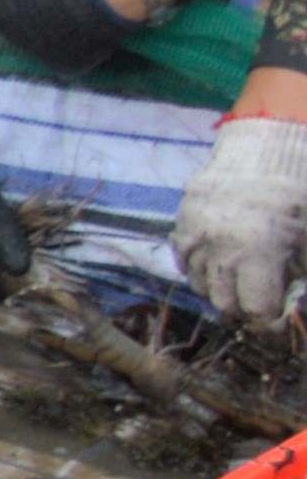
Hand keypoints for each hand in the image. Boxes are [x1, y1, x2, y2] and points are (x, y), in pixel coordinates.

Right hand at [174, 109, 306, 319]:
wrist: (263, 153)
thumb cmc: (297, 198)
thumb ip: (299, 275)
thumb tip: (294, 306)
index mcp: (258, 255)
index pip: (258, 309)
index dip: (270, 323)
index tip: (278, 325)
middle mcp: (222, 251)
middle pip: (226, 304)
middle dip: (245, 312)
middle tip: (258, 308)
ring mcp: (198, 238)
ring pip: (201, 285)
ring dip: (221, 292)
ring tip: (237, 287)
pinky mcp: (183, 225)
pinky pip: (185, 261)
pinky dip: (199, 270)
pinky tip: (215, 267)